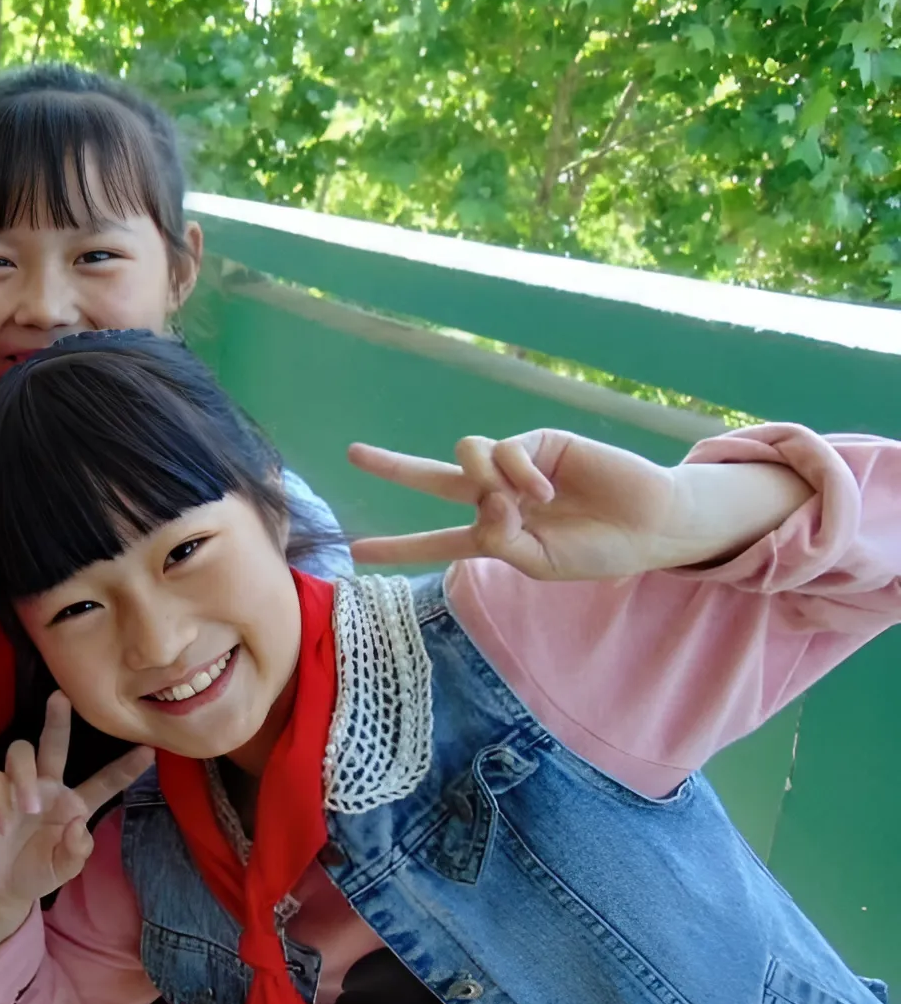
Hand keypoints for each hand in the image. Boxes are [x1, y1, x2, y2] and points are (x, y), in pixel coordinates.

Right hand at [0, 694, 152, 968]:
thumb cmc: (37, 872)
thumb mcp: (63, 870)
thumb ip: (76, 852)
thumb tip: (78, 824)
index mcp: (74, 803)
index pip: (104, 781)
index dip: (126, 768)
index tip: (150, 751)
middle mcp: (48, 786)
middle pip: (54, 744)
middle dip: (58, 720)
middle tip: (61, 697)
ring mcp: (17, 786)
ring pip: (21, 753)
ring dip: (25, 777)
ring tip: (29, 809)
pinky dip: (0, 800)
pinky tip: (2, 825)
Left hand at [348, 428, 808, 578]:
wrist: (650, 523)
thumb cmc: (597, 549)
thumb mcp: (539, 562)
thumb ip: (501, 539)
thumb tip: (481, 502)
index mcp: (494, 534)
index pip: (436, 541)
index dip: (399, 546)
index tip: (356, 550)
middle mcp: (497, 497)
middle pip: (432, 480)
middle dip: (393, 467)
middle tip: (353, 454)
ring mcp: (515, 468)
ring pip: (466, 457)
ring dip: (484, 480)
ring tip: (522, 503)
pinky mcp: (537, 442)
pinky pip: (504, 451)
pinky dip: (518, 473)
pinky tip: (546, 491)